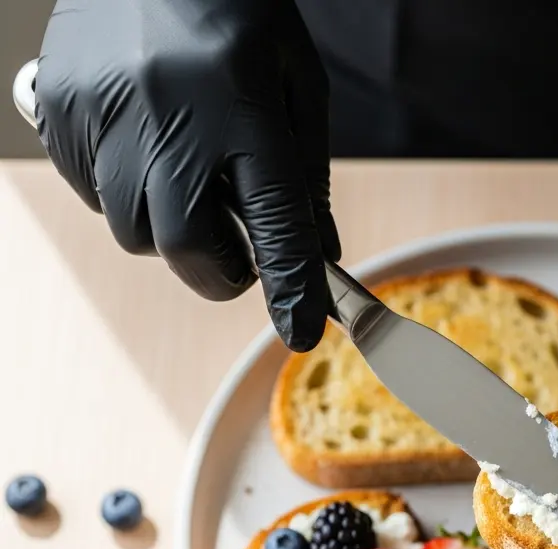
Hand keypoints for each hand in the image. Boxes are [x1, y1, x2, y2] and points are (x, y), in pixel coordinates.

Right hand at [34, 0, 338, 350]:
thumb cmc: (239, 12)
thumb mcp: (298, 84)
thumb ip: (307, 177)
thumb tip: (319, 256)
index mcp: (245, 107)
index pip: (274, 223)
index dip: (291, 286)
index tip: (302, 331)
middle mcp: (170, 114)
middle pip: (185, 246)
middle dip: (218, 270)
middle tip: (238, 256)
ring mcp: (106, 111)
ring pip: (135, 231)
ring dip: (171, 230)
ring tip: (189, 177)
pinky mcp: (61, 106)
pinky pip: (93, 194)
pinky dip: (126, 195)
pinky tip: (148, 149)